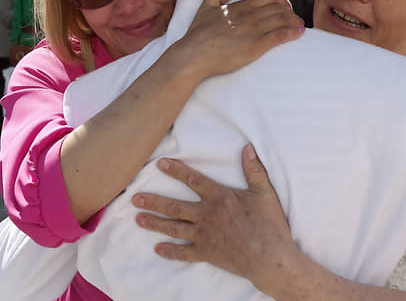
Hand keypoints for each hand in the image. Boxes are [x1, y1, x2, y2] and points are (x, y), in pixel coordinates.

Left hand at [133, 144, 296, 292]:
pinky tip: (158, 248)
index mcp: (220, 198)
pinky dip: (170, 251)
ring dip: (155, 223)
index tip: (160, 164)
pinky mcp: (207, 253)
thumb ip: (254, 170)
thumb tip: (247, 148)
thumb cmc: (269, 225)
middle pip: (175, 206)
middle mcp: (207, 215)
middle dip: (154, 201)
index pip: (193, 180)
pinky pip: (184, 253)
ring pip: (174, 228)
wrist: (270, 258)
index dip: (176, 170)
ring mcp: (204, 236)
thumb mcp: (265, 193)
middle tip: (135, 198)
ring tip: (138, 219)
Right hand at [176, 0, 303, 78]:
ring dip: (294, 21)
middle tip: (294, 17)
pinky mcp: (257, 45)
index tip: (284, 6)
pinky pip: (280, 35)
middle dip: (289, 11)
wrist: (194, 54)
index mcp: (239, 6)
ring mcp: (254, 30)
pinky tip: (300, 32)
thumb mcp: (204, 9)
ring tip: (300, 24)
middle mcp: (249, 15)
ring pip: (282, 20)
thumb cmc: (197, 35)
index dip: (279, 0)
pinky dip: (293, 32)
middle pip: (278, 8)